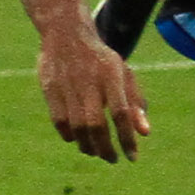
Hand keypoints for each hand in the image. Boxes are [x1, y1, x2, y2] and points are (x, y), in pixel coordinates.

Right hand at [37, 27, 149, 162]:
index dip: (127, 138)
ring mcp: (67, 86)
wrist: (66, 34)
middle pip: (97, 125)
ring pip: (77, 127)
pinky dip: (68, 135)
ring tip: (95, 152)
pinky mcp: (50, 89)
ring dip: (87, 145)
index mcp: (111, 77)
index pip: (121, 114)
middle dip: (105, 148)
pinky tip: (76, 139)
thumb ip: (136, 103)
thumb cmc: (101, 61)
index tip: (132, 157)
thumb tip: (145, 133)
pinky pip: (59, 121)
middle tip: (112, 159)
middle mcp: (89, 82)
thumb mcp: (124, 75)